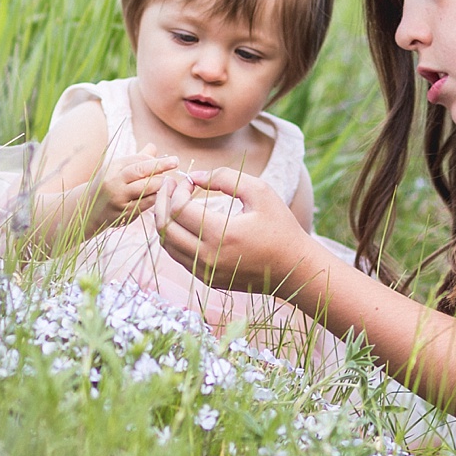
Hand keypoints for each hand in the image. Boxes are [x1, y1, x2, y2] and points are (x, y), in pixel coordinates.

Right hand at [89, 143, 179, 227]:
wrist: (90, 209)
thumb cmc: (110, 185)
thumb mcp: (118, 170)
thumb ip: (137, 159)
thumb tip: (153, 146)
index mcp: (113, 167)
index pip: (137, 159)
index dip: (154, 160)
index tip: (169, 160)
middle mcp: (114, 181)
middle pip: (140, 170)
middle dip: (160, 165)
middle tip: (175, 162)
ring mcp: (118, 198)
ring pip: (145, 188)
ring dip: (160, 184)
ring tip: (169, 182)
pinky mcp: (124, 213)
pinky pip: (145, 204)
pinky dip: (156, 198)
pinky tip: (161, 195)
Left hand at [156, 167, 312, 295]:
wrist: (294, 268)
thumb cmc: (280, 226)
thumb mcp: (259, 192)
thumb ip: (224, 177)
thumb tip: (193, 176)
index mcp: (221, 235)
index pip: (178, 209)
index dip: (176, 190)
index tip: (185, 179)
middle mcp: (209, 257)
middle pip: (165, 228)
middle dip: (161, 202)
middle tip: (167, 185)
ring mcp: (206, 272)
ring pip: (167, 245)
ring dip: (164, 220)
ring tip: (171, 200)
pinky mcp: (207, 279)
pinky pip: (178, 256)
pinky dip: (174, 236)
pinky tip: (182, 220)